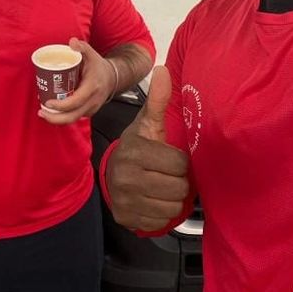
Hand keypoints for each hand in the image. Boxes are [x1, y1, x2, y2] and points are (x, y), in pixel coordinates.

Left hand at [37, 37, 115, 124]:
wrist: (113, 78)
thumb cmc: (98, 66)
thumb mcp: (92, 54)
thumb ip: (82, 47)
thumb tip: (71, 42)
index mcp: (91, 88)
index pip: (75, 102)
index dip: (60, 105)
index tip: (47, 102)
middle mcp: (92, 102)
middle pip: (72, 117)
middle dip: (55, 118)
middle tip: (41, 112)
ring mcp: (91, 109)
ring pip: (73, 119)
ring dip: (57, 119)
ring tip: (43, 113)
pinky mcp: (88, 112)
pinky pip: (75, 117)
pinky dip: (63, 116)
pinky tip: (52, 111)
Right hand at [105, 65, 189, 232]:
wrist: (112, 173)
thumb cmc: (137, 147)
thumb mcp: (147, 123)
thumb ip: (158, 100)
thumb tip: (162, 70)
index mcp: (135, 151)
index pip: (179, 165)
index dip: (180, 162)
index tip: (170, 157)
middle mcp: (127, 177)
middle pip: (178, 188)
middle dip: (178, 181)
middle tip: (167, 173)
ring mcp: (126, 200)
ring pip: (172, 207)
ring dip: (172, 198)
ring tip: (162, 185)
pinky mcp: (127, 218)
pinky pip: (160, 222)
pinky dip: (161, 213)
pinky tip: (153, 199)